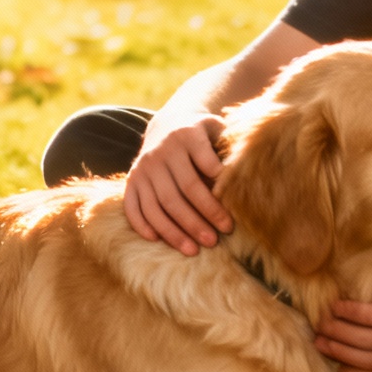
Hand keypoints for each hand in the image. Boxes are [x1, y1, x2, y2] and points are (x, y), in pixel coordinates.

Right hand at [123, 113, 232, 253]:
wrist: (169, 121)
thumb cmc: (202, 134)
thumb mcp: (217, 131)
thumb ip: (227, 152)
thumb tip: (241, 186)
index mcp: (187, 135)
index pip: (204, 167)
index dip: (216, 195)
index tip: (230, 221)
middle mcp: (162, 151)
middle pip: (181, 192)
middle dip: (199, 220)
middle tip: (215, 241)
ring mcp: (143, 167)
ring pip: (157, 204)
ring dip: (174, 231)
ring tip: (193, 250)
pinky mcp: (131, 179)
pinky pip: (132, 206)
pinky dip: (141, 225)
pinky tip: (156, 240)